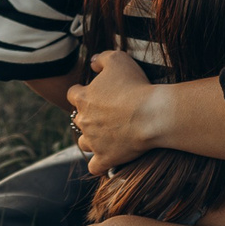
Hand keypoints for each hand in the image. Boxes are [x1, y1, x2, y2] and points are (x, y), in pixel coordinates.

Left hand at [67, 50, 163, 174]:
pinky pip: (95, 167)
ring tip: (106, 137)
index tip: (95, 93)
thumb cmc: (136, 85)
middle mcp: (83, 121)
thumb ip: (101, 58)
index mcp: (83, 97)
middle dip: (89, 116)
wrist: (152, 113)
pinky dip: (99, 165)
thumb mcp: (118, 59)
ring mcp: (93, 141)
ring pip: (84, 142)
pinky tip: (107, 160)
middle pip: (78, 119)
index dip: (83, 92)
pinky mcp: (105, 158)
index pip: (72, 94)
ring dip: (92, 139)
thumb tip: (92, 62)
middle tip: (106, 114)